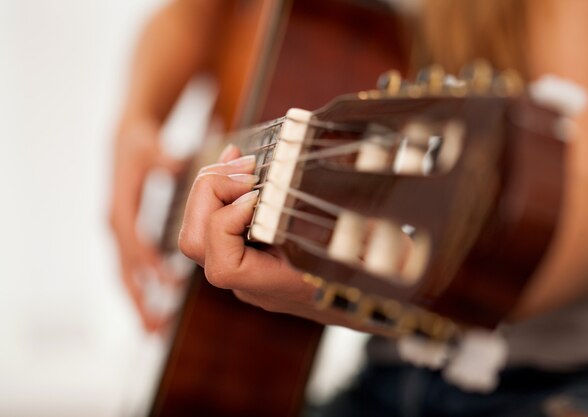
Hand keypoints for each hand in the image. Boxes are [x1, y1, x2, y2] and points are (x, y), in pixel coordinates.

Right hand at [109, 120, 182, 331]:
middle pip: (125, 270)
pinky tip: (158, 304)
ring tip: (155, 329)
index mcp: (121, 210)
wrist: (124, 138)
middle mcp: (116, 226)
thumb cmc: (139, 142)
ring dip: (139, 301)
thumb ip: (163, 157)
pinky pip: (133, 268)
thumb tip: (176, 164)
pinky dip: (143, 287)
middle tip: (157, 328)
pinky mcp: (127, 235)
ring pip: (126, 275)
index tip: (170, 286)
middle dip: (139, 299)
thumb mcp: (150, 145)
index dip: (151, 266)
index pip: (134, 244)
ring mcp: (120, 233)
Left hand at [178, 146, 396, 332]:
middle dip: (210, 195)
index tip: (259, 195)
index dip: (227, 224)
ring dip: (213, 189)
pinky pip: (218, 223)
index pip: (223, 267)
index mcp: (280, 287)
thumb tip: (347, 153)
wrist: (379, 296)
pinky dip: (222, 190)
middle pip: (196, 245)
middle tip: (245, 168)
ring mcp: (249, 267)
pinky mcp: (252, 252)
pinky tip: (240, 162)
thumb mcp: (370, 238)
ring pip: (201, 232)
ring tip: (241, 160)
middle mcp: (255, 282)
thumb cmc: (380, 267)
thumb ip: (350, 212)